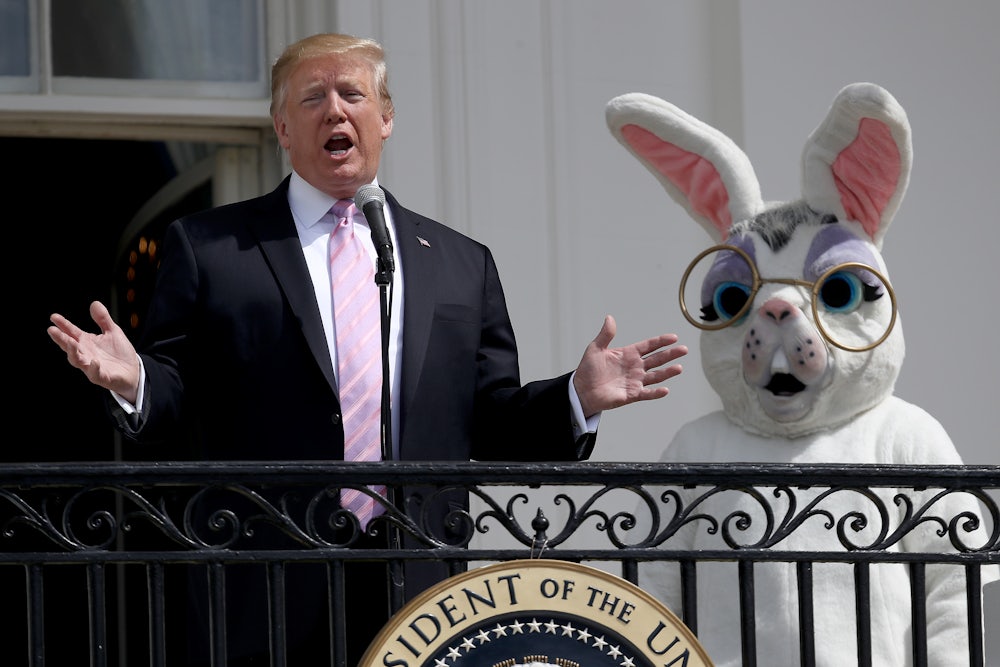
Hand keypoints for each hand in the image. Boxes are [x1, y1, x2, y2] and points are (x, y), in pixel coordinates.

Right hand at [48, 301, 140, 403]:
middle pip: (70, 346)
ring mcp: (92, 366)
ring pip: (78, 361)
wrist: (134, 371)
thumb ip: (103, 319)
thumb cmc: (120, 353)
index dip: (63, 325)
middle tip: (52, 330)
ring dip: (73, 352)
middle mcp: (86, 354)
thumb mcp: (113, 332)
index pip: (72, 332)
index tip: (54, 316)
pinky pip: (95, 373)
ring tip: (70, 342)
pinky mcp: (102, 377)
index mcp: (87, 342)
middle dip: (61, 338)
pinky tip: (94, 361)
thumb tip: (94, 303)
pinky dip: (93, 368)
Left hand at [573, 314, 687, 417]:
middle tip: (684, 349)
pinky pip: (646, 393)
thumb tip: (610, 318)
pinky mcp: (631, 394)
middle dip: (670, 354)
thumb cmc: (588, 370)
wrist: (581, 390)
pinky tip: (665, 389)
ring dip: (667, 372)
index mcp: (628, 354)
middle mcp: (635, 367)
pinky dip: (656, 393)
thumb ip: (605, 335)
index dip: (661, 341)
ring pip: (655, 376)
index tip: (674, 337)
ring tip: (679, 368)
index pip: (648, 346)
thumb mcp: (595, 349)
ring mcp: (635, 381)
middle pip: (657, 359)